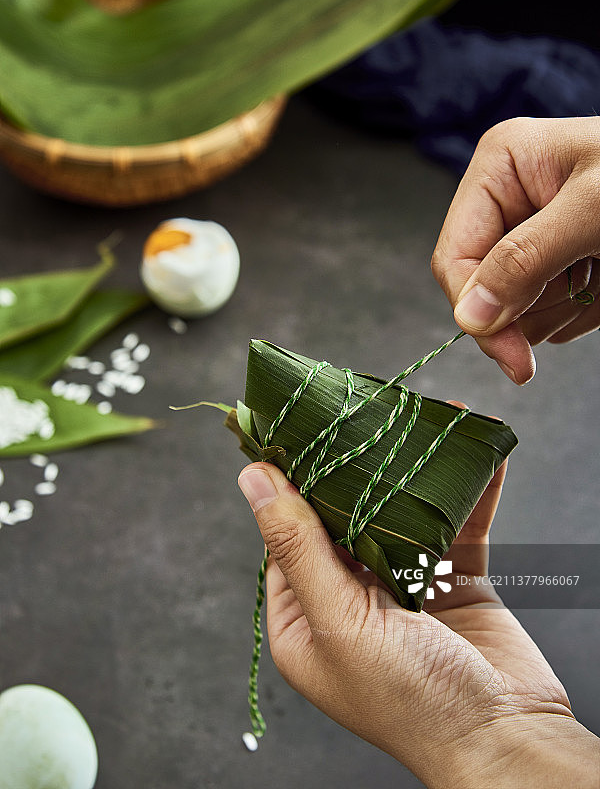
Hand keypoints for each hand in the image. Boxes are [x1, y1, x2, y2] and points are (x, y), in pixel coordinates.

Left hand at [238, 458, 598, 787]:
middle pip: (345, 521)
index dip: (292, 488)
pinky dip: (467, 494)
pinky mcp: (453, 583)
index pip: (287, 539)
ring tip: (426, 422)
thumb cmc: (412, 698)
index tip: (300, 434)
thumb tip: (252, 479)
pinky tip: (477, 459)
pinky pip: (455, 528)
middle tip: (365, 414)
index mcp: (307, 622)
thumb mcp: (341, 621)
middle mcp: (350, 605)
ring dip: (416, 474)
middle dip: (359, 471)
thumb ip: (298, 546)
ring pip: (400, 518)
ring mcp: (404, 592)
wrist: (508, 741)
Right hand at [431, 116, 599, 384]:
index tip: (513, 357)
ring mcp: (530, 238)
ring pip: (514, 311)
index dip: (477, 311)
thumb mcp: (595, 210)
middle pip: (482, 290)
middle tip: (584, 288)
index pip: (455, 258)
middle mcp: (507, 204)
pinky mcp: (553, 265)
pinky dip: (581, 310)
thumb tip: (471, 316)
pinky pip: (546, 315)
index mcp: (500, 170)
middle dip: (532, 306)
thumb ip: (526, 259)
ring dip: (564, 308)